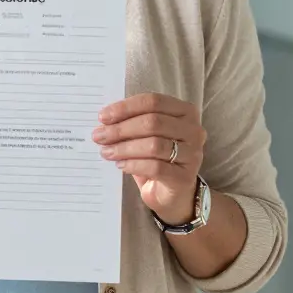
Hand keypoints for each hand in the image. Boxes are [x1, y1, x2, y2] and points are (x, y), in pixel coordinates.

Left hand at [94, 92, 205, 224]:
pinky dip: (134, 164)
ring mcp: (193, 154)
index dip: (125, 108)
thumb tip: (104, 121)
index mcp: (184, 111)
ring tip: (106, 152)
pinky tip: (121, 165)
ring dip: (124, 148)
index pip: (153, 101)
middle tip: (99, 136)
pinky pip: (156, 167)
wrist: (173, 192)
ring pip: (154, 145)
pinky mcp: (185, 177)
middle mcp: (193, 130)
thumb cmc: (157, 156)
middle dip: (121, 129)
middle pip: (152, 122)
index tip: (102, 117)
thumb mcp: (145, 134)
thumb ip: (130, 122)